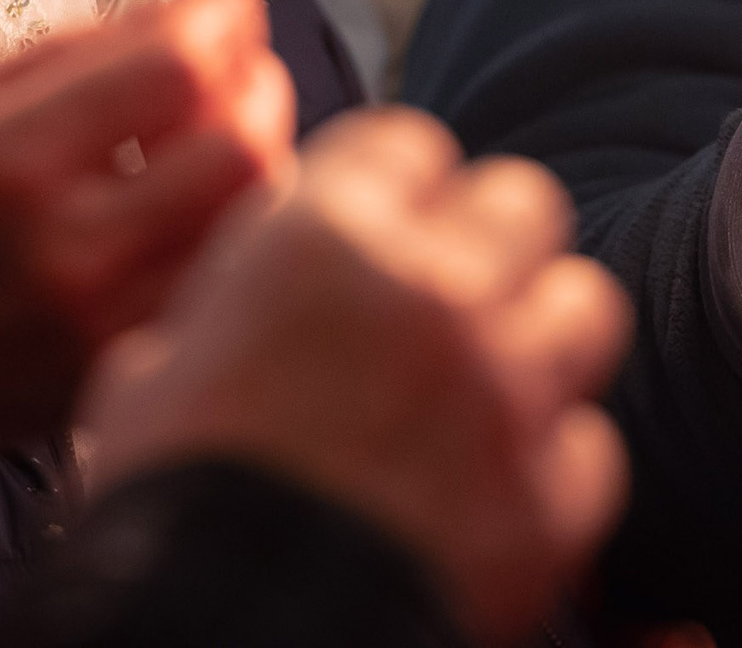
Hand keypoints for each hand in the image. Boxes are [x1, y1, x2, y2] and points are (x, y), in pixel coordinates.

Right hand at [0, 0, 296, 505]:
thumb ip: (43, 60)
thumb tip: (158, 4)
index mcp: (5, 166)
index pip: (174, 69)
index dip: (222, 14)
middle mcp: (67, 249)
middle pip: (241, 146)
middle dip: (257, 78)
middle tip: (236, 55)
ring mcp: (103, 325)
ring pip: (250, 223)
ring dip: (257, 152)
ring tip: (225, 123)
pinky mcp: (121, 376)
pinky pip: (218, 285)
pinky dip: (233, 230)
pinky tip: (201, 205)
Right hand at [82, 109, 629, 646]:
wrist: (223, 635)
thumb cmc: (165, 504)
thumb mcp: (152, 369)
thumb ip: (234, 303)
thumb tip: (260, 298)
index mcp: (324, 239)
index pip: (403, 142)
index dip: (387, 180)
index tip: (377, 211)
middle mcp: (433, 293)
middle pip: (520, 201)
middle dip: (485, 237)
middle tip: (448, 284)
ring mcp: (506, 394)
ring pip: (584, 304)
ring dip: (540, 328)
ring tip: (496, 369)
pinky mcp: (551, 500)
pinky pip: (589, 445)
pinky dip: (549, 461)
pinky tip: (498, 481)